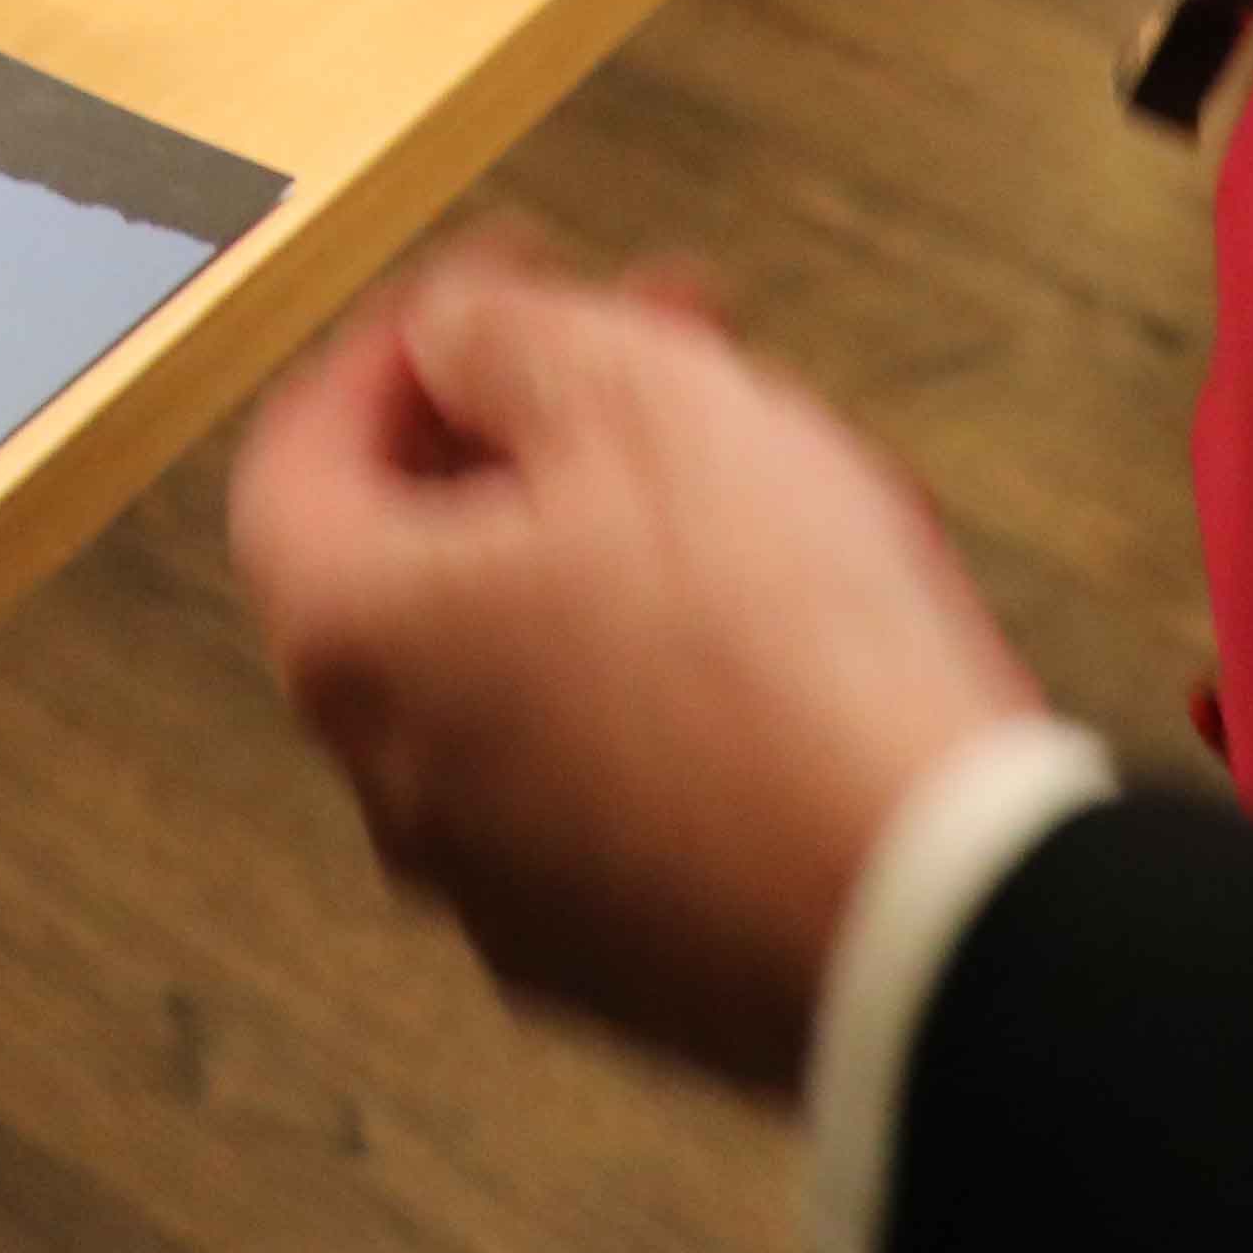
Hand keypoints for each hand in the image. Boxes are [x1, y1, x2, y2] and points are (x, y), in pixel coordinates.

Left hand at [226, 235, 1042, 1093]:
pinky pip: (608, 778)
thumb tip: (453, 335)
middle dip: (536, 433)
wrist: (953, 927)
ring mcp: (505, 888)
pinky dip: (665, 681)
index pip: (299, 456)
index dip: (403, 348)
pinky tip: (791, 634)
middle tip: (659, 355)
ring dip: (612, 550)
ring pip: (526, 666)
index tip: (502, 294)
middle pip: (420, 560)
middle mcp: (396, 784)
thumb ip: (509, 338)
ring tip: (756, 479)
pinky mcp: (622, 959)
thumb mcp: (645, 404)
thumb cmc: (794, 669)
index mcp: (357, 643)